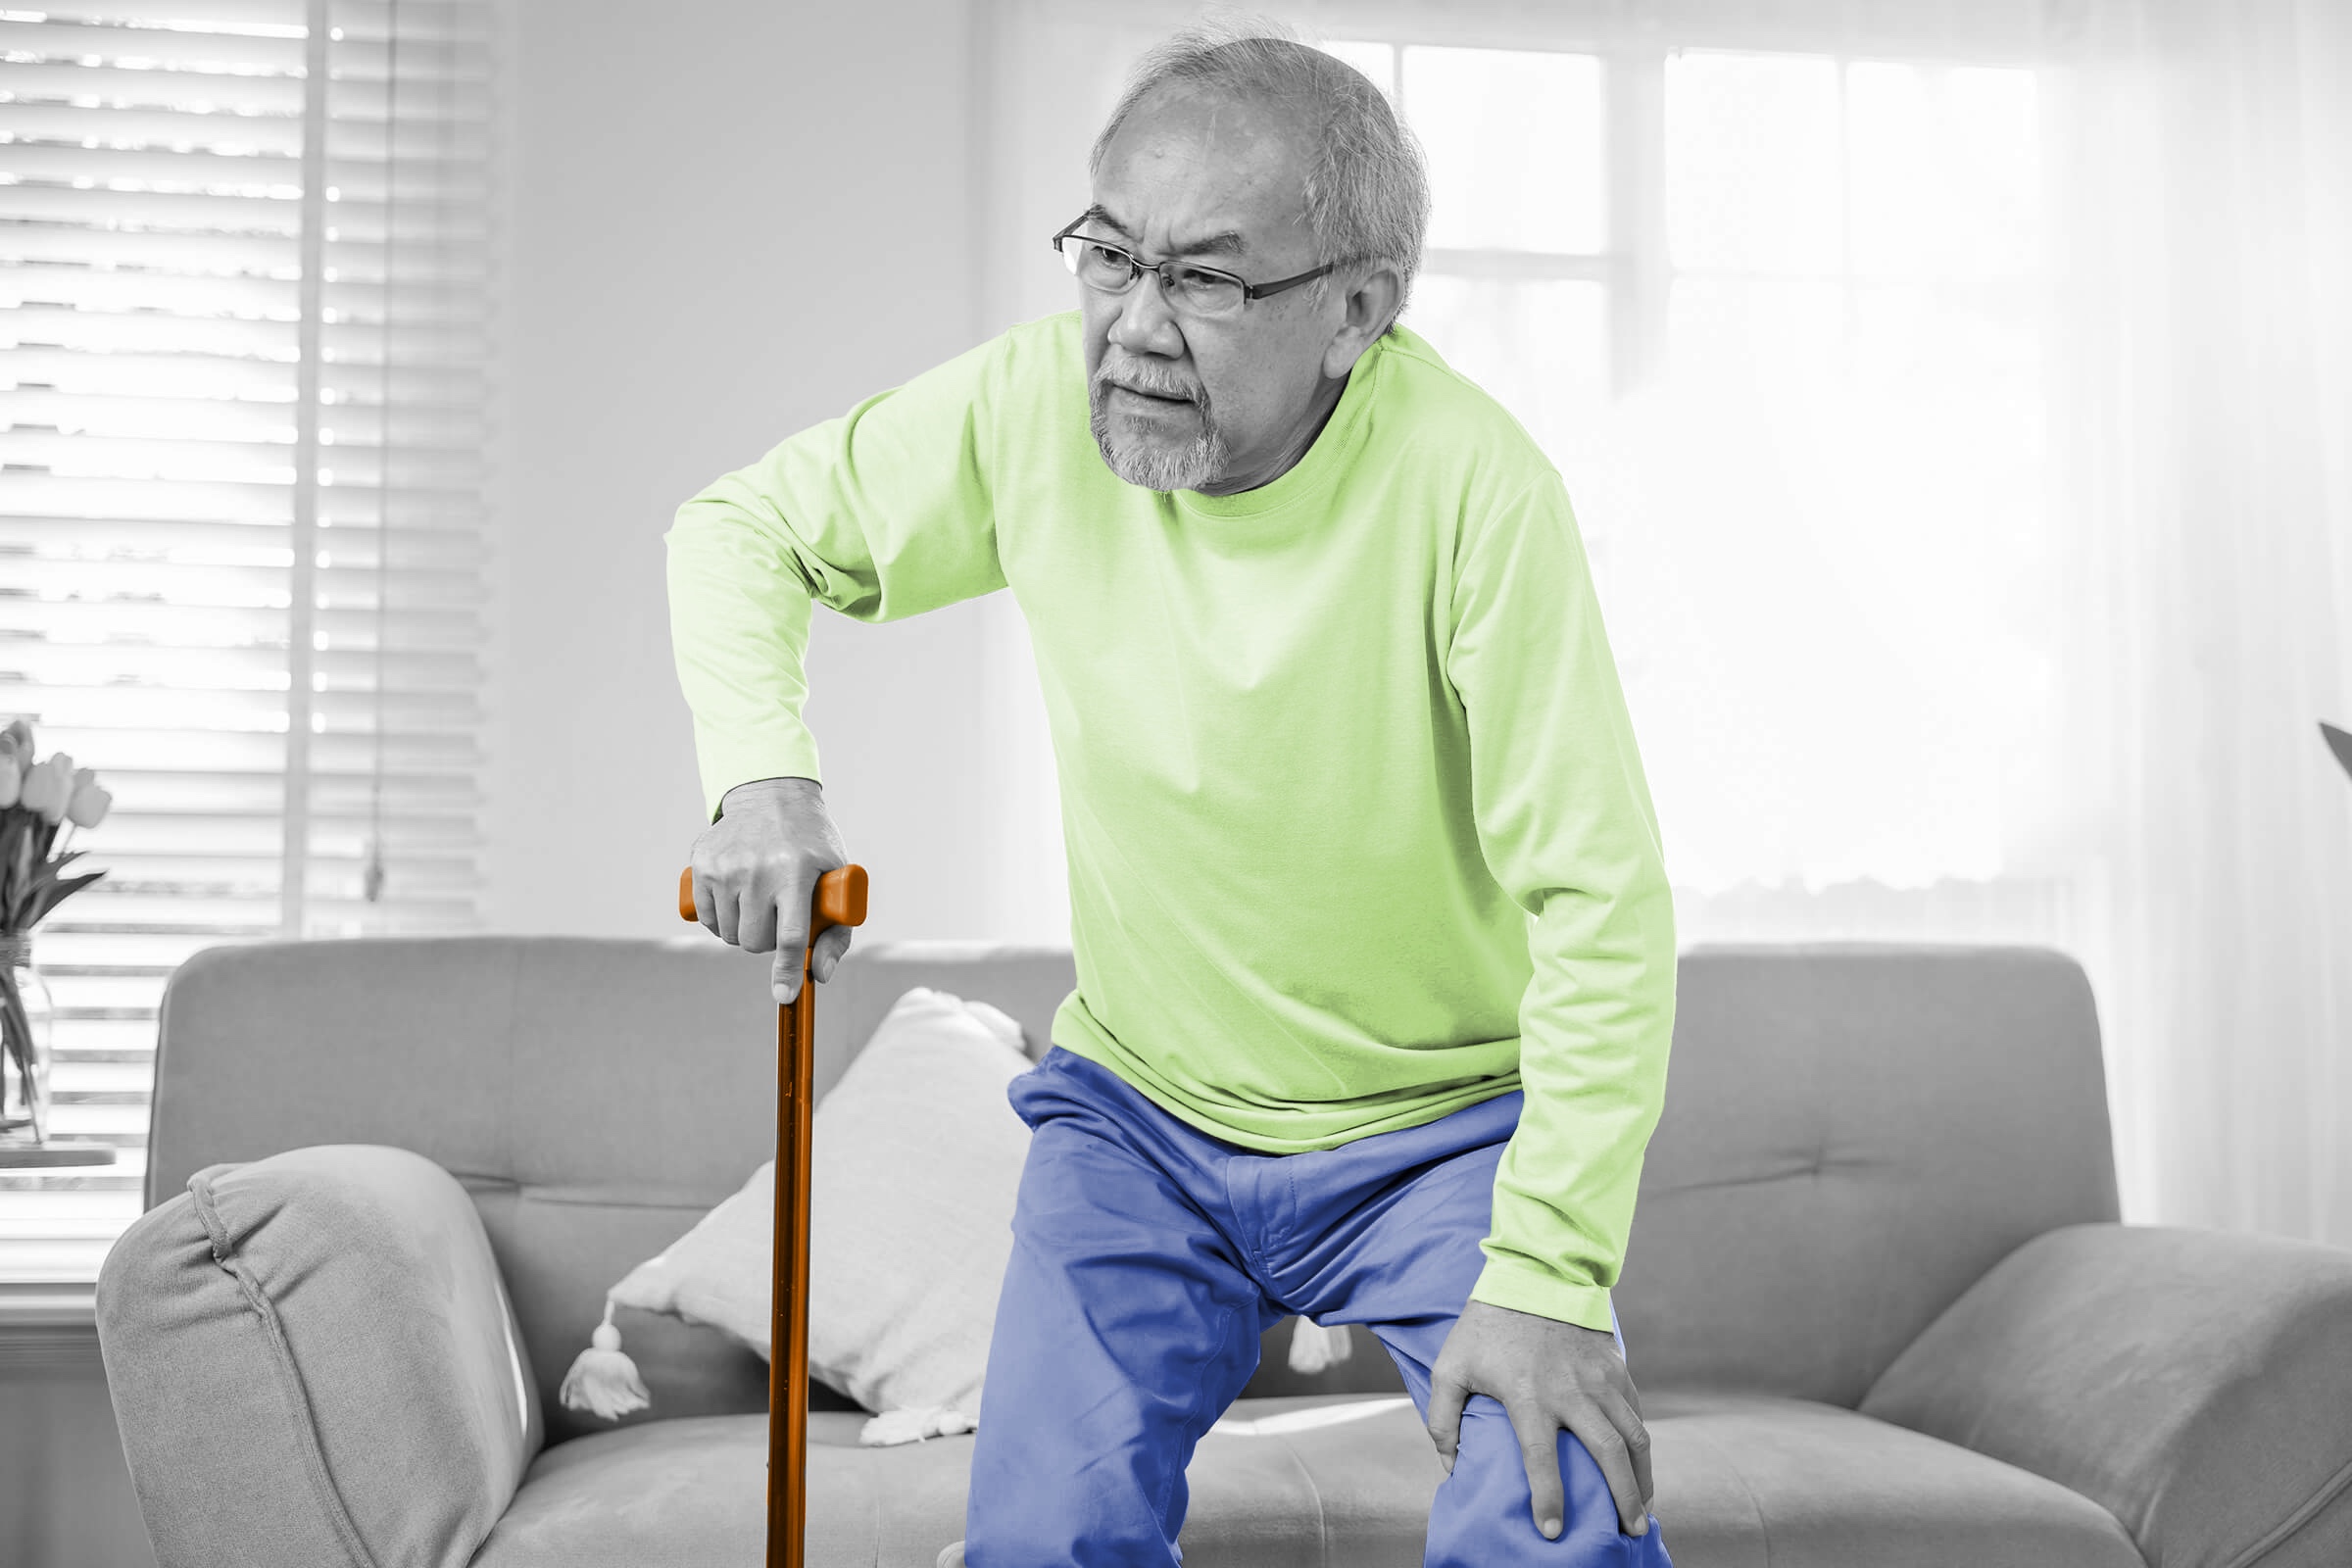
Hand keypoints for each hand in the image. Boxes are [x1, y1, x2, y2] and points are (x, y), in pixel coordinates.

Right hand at [690, 776, 852, 1002]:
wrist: (772, 797)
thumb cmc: (811, 844)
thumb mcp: (837, 876)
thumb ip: (837, 930)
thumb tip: (819, 974)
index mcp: (796, 871)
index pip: (789, 934)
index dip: (786, 970)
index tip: (784, 995)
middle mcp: (757, 868)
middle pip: (755, 941)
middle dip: (768, 942)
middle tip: (778, 917)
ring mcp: (725, 866)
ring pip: (728, 934)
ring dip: (744, 932)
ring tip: (759, 905)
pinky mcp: (701, 863)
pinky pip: (706, 918)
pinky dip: (720, 920)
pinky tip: (735, 900)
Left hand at [1425, 1297, 1653, 1539]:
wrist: (1532, 1274)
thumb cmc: (1486, 1325)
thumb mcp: (1451, 1366)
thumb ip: (1444, 1419)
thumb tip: (1453, 1466)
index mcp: (1528, 1394)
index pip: (1541, 1458)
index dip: (1548, 1498)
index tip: (1552, 1530)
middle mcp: (1571, 1390)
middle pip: (1608, 1453)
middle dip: (1622, 1497)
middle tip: (1628, 1530)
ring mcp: (1599, 1377)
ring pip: (1633, 1435)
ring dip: (1642, 1476)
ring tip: (1642, 1508)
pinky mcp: (1615, 1365)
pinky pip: (1636, 1412)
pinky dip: (1641, 1443)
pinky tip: (1639, 1465)